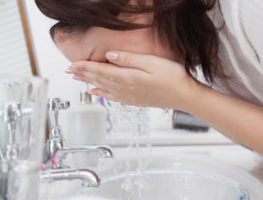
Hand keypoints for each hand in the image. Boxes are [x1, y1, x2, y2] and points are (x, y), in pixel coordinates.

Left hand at [66, 51, 200, 109]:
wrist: (184, 96)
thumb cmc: (172, 78)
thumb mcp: (151, 62)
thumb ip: (128, 59)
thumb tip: (109, 55)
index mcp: (127, 78)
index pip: (100, 71)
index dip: (84, 67)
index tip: (71, 65)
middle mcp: (125, 89)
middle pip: (99, 80)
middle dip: (83, 75)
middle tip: (69, 72)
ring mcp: (130, 96)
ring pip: (103, 89)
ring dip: (90, 83)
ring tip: (78, 81)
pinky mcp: (135, 100)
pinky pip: (113, 98)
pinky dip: (102, 94)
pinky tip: (98, 93)